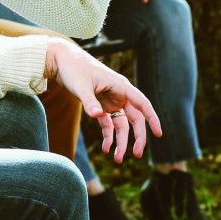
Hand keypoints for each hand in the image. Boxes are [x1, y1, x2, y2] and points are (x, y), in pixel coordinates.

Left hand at [46, 38, 161, 162]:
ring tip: (117, 159)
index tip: (159, 133)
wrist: (61, 61)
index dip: (152, 118)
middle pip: (134, 119)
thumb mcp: (81, 85)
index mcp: (120, 86)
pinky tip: (105, 148)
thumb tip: (97, 116)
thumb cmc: (74, 68)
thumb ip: (90, 101)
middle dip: (137, 137)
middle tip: (136, 155)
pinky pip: (108, 124)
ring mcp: (110, 101)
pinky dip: (108, 136)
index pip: (142, 103)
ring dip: (121, 141)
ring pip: (121, 125)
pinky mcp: (100, 106)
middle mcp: (119, 94)